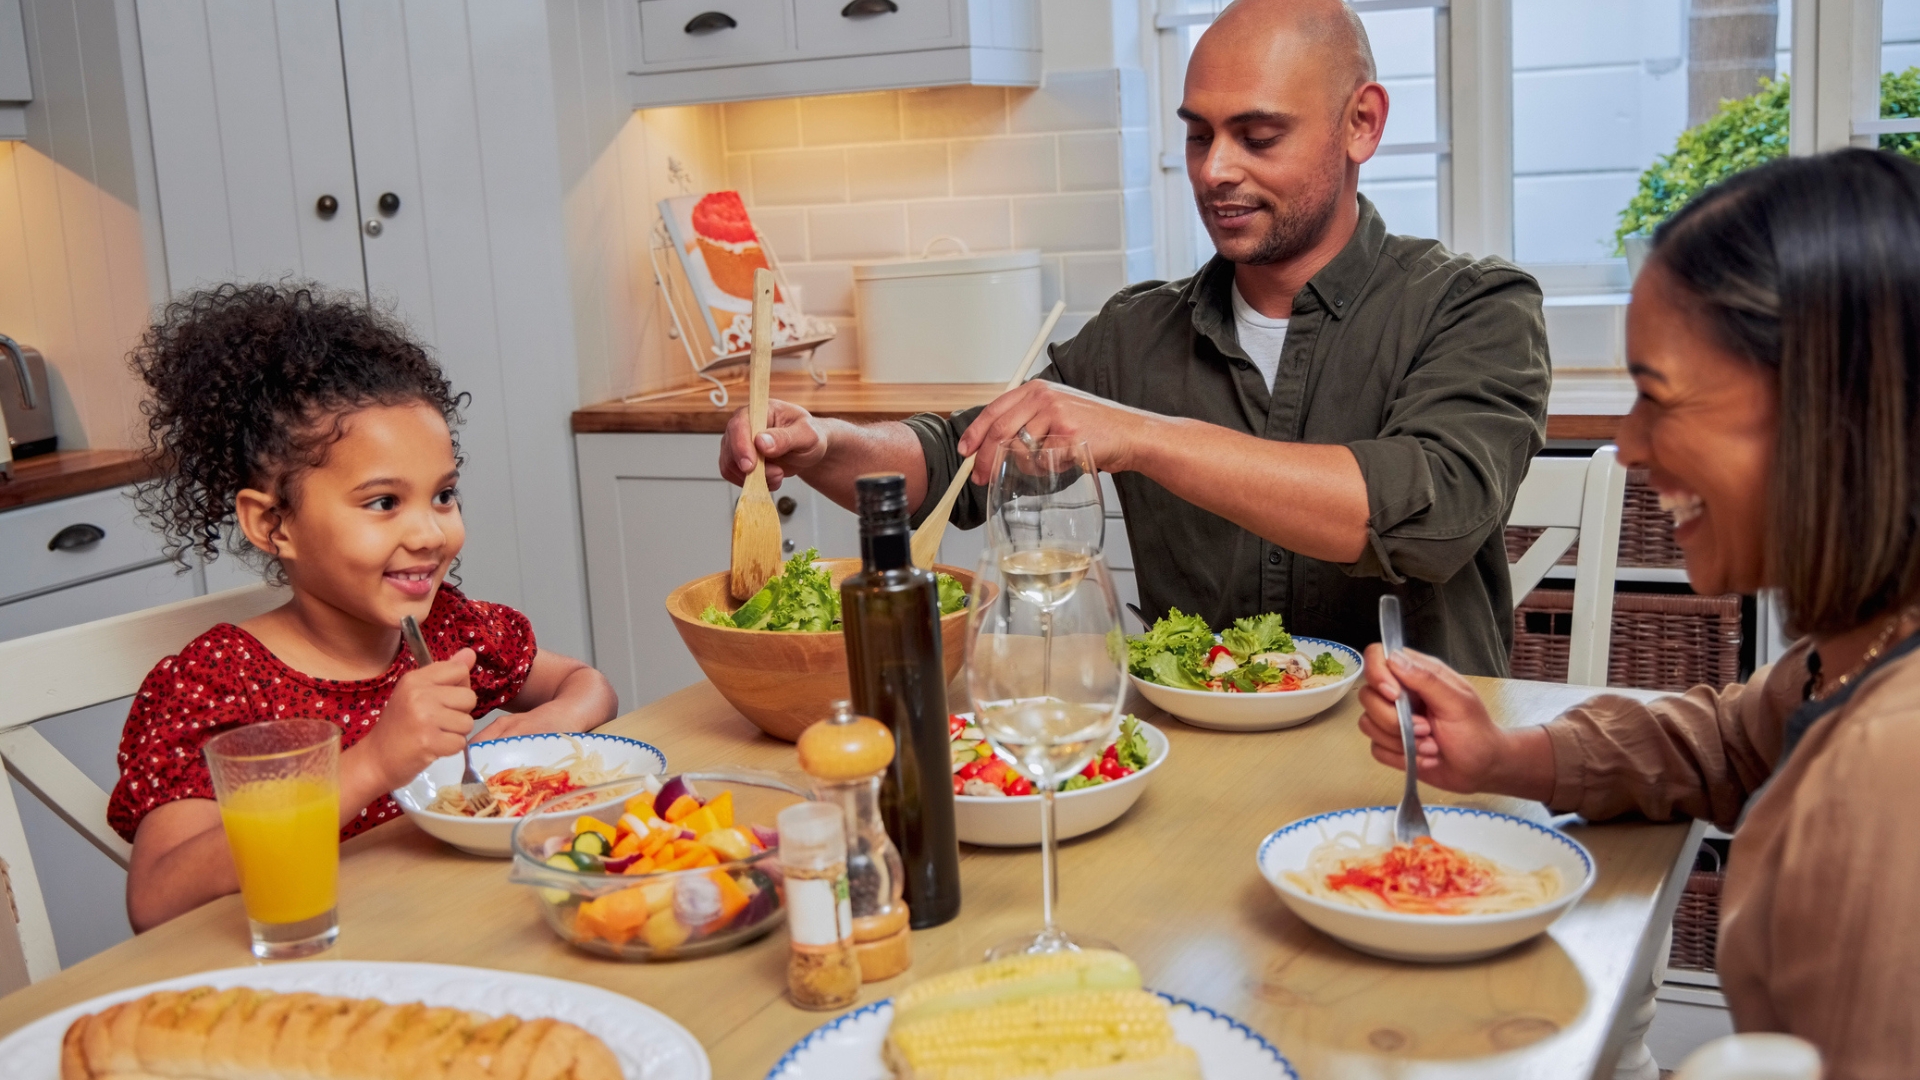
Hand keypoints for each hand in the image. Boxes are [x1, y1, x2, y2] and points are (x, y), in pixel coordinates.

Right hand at [356, 649, 477, 789]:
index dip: (459, 686)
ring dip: (455, 733)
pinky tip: (433, 748)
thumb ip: (445, 673)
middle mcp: (419, 694)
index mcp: (415, 679)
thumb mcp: (416, 693)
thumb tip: (471, 653)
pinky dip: (450, 749)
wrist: (375, 759)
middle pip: (469, 697)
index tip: (443, 699)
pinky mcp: (429, 742)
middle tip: (437, 722)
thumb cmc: (398, 726)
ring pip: (467, 722)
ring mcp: (424, 718)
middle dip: (459, 713)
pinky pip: (460, 742)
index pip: (459, 670)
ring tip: (434, 735)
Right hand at [720, 399, 828, 490]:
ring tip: (778, 475)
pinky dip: (751, 483)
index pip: (739, 424)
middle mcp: (743, 424)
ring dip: (753, 478)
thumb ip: (785, 437)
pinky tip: (771, 480)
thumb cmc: (808, 435)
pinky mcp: (737, 460)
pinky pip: (734, 475)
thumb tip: (761, 442)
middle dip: (752, 468)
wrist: (808, 448)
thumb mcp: (807, 435)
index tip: (750, 465)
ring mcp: (737, 442)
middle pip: (731, 448)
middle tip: (778, 474)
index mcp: (759, 410)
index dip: (741, 445)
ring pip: (730, 465)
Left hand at [955, 381, 1156, 484]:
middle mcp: (1044, 397)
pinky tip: (1062, 462)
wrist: (1128, 434)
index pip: (994, 410)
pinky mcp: (1068, 435)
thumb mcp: (1055, 413)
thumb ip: (1027, 421)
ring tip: (1044, 465)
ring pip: (1019, 449)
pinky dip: (1046, 469)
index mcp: (1036, 389)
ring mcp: (1056, 414)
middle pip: (999, 429)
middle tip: (980, 476)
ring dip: (1025, 466)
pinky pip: (1042, 461)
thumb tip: (992, 445)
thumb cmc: (1092, 427)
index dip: (974, 433)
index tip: (966, 451)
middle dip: (985, 458)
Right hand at [1356, 644, 1532, 795]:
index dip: (1377, 674)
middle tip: (1425, 728)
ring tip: (1430, 746)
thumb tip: (1393, 659)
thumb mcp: (1457, 702)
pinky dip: (1400, 758)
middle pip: (1367, 695)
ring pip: (1368, 723)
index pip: (1378, 656)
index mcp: (1416, 675)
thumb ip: (1426, 679)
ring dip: (1401, 742)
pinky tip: (1424, 758)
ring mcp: (1392, 720)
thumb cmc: (1475, 731)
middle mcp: (1400, 694)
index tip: (1394, 695)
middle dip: (1393, 719)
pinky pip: (1376, 748)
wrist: (1481, 769)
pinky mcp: (1390, 744)